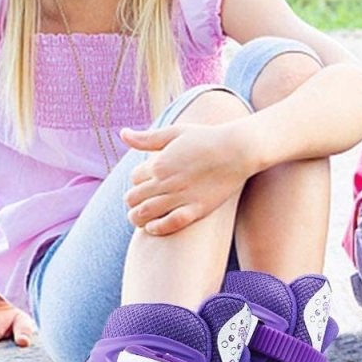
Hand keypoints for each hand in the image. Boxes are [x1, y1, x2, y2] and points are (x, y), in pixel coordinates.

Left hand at [121, 120, 255, 235]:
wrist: (238, 149)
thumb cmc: (207, 138)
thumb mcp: (175, 133)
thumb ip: (147, 137)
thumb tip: (122, 133)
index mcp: (159, 163)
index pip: (134, 178)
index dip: (138, 181)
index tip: (147, 182)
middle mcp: (167, 181)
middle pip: (133, 198)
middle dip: (133, 201)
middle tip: (139, 203)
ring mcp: (181, 196)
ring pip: (144, 213)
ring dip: (137, 217)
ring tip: (140, 218)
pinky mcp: (197, 209)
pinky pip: (169, 224)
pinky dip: (156, 228)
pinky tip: (153, 227)